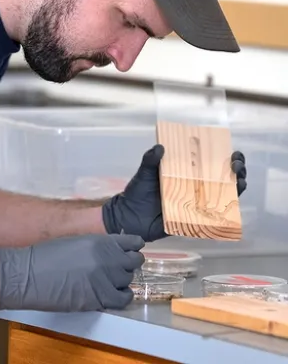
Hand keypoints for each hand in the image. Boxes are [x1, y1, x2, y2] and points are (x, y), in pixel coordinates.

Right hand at [0, 234, 144, 311]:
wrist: (29, 274)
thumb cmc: (47, 255)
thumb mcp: (76, 241)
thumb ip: (97, 245)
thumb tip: (112, 251)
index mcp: (101, 241)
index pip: (133, 242)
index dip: (133, 247)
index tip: (130, 251)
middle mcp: (108, 258)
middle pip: (134, 262)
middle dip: (129, 264)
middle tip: (118, 268)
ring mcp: (105, 279)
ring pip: (128, 280)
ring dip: (121, 280)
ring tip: (109, 281)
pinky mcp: (99, 298)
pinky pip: (123, 299)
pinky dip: (121, 297)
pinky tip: (112, 295)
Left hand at [102, 145, 247, 241]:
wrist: (129, 217)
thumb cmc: (137, 192)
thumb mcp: (143, 173)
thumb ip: (150, 160)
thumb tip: (160, 147)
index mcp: (185, 172)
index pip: (210, 162)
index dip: (225, 157)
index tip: (232, 152)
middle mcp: (194, 187)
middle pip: (223, 178)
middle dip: (236, 170)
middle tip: (236, 166)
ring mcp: (195, 204)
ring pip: (223, 196)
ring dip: (236, 189)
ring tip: (239, 182)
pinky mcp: (193, 220)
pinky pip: (213, 217)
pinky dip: (224, 212)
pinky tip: (230, 205)